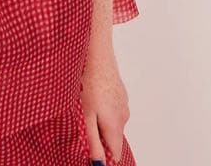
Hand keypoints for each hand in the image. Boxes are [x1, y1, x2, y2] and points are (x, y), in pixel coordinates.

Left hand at [80, 41, 129, 163]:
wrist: (98, 56)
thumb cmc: (90, 84)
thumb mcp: (87, 115)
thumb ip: (94, 141)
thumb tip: (99, 163)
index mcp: (115, 126)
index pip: (116, 153)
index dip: (104, 155)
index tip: (93, 148)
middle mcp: (124, 117)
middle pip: (113, 137)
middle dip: (100, 135)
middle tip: (85, 120)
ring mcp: (124, 104)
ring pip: (113, 121)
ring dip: (102, 119)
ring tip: (88, 103)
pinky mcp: (121, 93)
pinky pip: (114, 108)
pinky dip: (105, 106)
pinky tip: (95, 93)